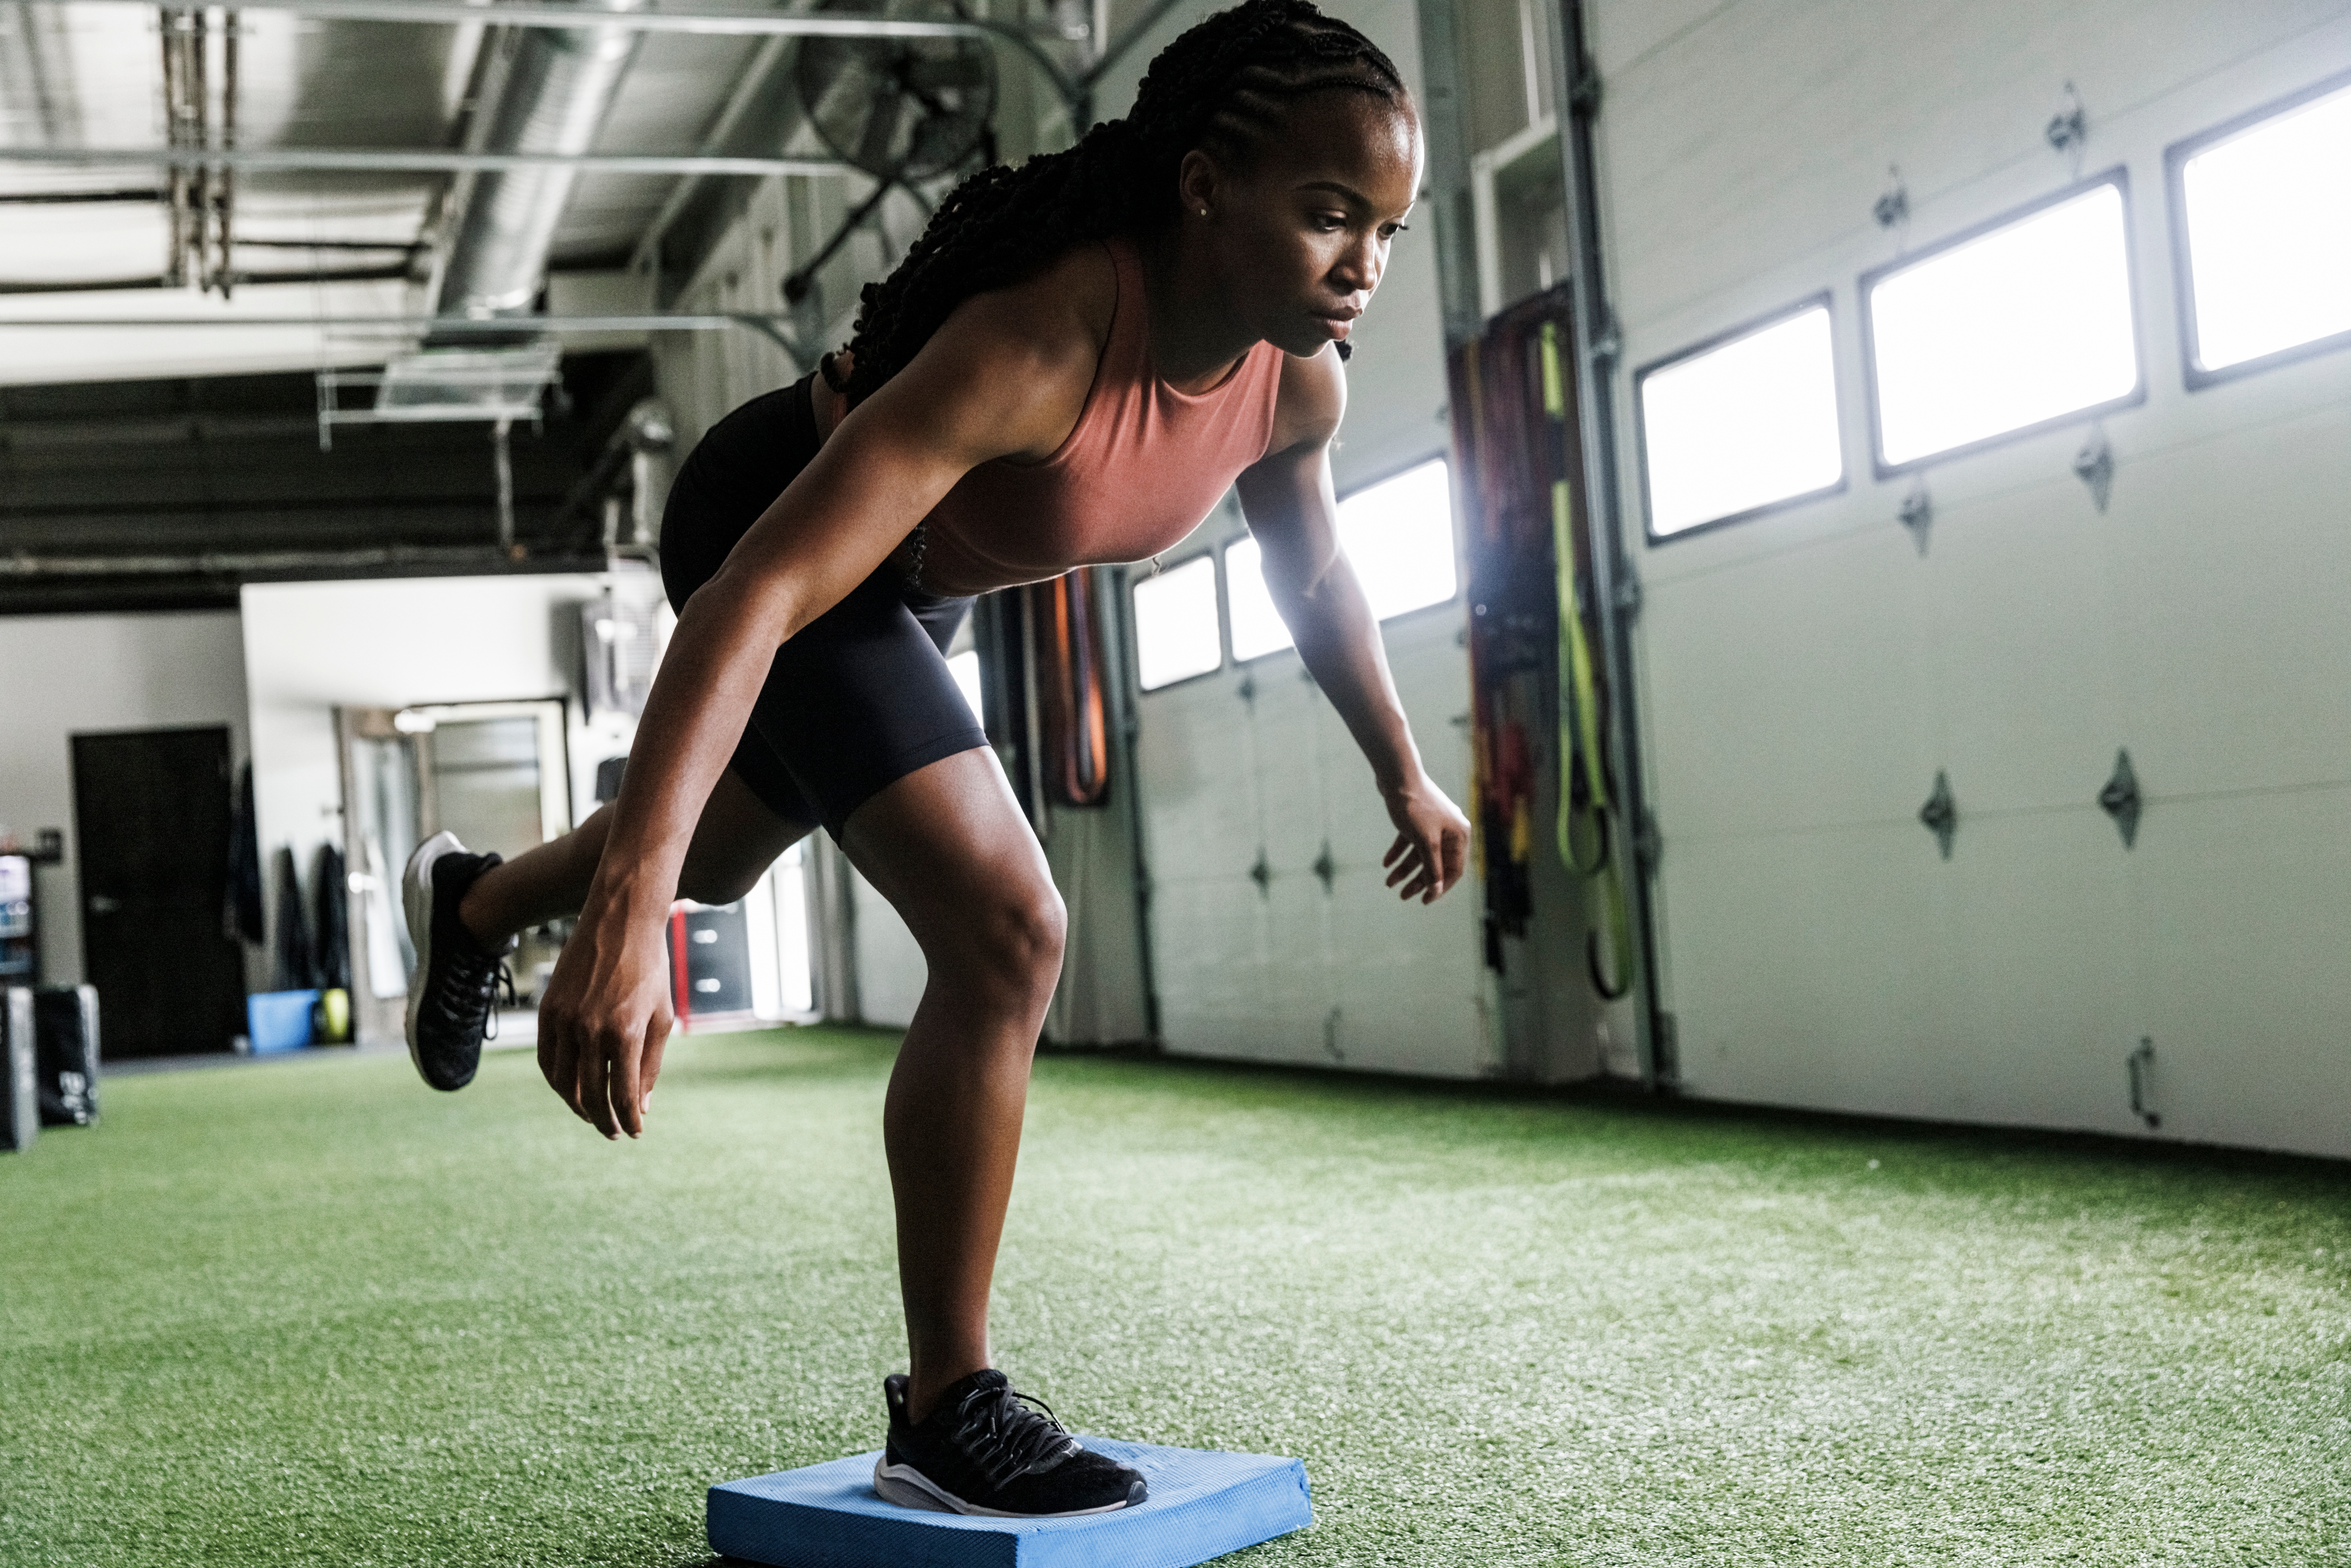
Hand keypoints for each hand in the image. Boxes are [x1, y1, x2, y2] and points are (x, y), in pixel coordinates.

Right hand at [534, 892, 672, 1138]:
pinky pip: (546, 1058)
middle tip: (613, 1132)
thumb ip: (650, 1064)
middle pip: (591, 1094)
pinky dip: (557, 1080)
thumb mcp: (661, 1017)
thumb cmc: (650, 970)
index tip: (634, 1132)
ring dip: (577, 1105)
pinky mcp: (547, 1010)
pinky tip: (570, 1089)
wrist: (620, 922)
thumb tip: (642, 1106)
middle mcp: (590, 1029)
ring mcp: (565, 1020)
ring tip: (592, 1115)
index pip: (623, 1094)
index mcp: (625, 1032)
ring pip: (563, 1081)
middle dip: (604, 1119)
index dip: (628, 1119)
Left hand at [1380, 773, 1470, 903]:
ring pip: (1420, 853)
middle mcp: (1450, 830)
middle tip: (1402, 896)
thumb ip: (1433, 867)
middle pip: (1435, 863)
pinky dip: (1398, 852)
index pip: (1454, 869)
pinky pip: (1410, 841)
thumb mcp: (1425, 842)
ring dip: (1405, 868)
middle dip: (1418, 881)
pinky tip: (1386, 863)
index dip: (1440, 887)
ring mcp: (1433, 824)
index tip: (1424, 900)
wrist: (1397, 775)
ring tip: (1388, 882)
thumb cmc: (1414, 807)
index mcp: (1459, 835)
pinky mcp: (1417, 818)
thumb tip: (1437, 890)